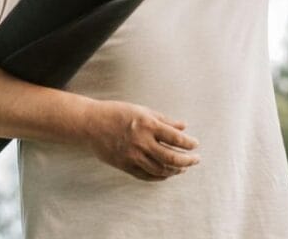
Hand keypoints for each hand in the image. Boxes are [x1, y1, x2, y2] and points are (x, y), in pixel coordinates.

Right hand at [83, 99, 200, 181]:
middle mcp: (142, 142)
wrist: (91, 123)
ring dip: (175, 171)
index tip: (196, 145)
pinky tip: (166, 174)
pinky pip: (146, 175)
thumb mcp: (142, 110)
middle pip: (171, 158)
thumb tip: (183, 127)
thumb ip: (164, 120)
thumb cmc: (117, 112)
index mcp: (148, 125)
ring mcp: (133, 156)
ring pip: (160, 170)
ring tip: (182, 168)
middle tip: (195, 160)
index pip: (176, 139)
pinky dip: (159, 177)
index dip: (189, 144)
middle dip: (187, 161)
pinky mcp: (125, 165)